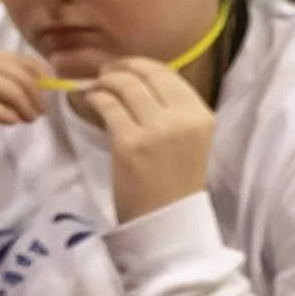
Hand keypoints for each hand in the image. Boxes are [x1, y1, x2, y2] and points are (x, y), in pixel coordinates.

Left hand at [78, 58, 214, 224]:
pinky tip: (92, 102)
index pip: (167, 73)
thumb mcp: (188, 141)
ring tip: (98, 88)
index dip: (141, 65)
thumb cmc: (178, 185)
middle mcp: (183, 120)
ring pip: (123, 85)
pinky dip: (95, 98)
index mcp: (202, 117)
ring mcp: (156, 131)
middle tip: (106, 73)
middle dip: (120, 68)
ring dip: (105, 82)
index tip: (125, 68)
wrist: (171, 229)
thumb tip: (138, 76)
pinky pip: (106, 105)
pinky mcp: (130, 144)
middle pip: (144, 74)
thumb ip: (172, 110)